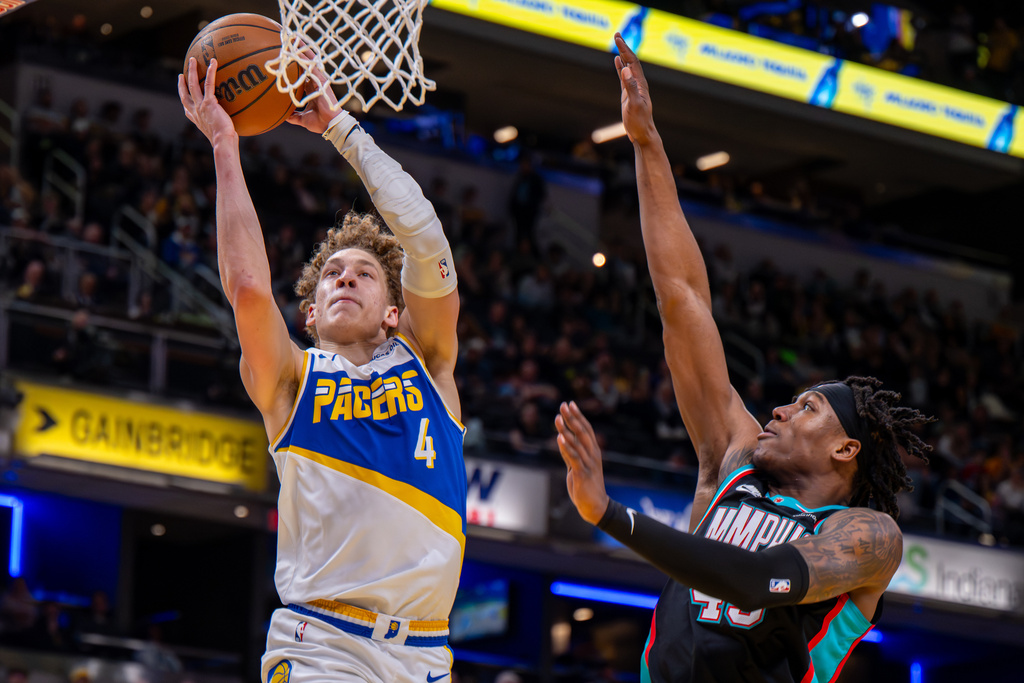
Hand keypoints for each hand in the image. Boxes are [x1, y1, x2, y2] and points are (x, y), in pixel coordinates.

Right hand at [178, 57, 236, 146]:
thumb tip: (233, 131)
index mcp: (196, 120)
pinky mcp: (209, 102)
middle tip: (181, 74)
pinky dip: (210, 72)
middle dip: (182, 83)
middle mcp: (195, 111)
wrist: (223, 141)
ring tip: (192, 60)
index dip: (184, 100)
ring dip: (191, 71)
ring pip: (193, 84)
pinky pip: (208, 84)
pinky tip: (213, 63)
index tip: (183, 94)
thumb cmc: (225, 141)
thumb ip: (222, 128)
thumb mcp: (220, 134)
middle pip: (185, 94)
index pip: (187, 109)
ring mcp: (200, 106)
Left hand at [286, 48, 342, 134]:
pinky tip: (299, 47)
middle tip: (289, 42)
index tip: (286, 59)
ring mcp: (318, 80)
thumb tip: (283, 117)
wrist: (330, 125)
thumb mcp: (302, 119)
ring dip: (301, 50)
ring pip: (308, 61)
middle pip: (304, 64)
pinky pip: (312, 65)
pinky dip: (306, 56)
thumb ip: (293, 116)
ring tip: (293, 38)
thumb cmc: (319, 123)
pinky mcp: (321, 80)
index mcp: (310, 89)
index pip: (301, 74)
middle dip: (298, 53)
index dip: (294, 66)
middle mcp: (314, 82)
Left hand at [555, 401, 609, 524]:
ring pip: (577, 443)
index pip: (587, 429)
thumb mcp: (577, 466)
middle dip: (572, 417)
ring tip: (557, 418)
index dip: (578, 416)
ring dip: (566, 429)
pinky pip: (573, 457)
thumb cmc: (586, 486)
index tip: (570, 403)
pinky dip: (566, 447)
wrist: (595, 507)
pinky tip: (559, 438)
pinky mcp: (582, 473)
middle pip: (583, 432)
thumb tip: (562, 438)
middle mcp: (593, 455)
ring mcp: (588, 463)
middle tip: (564, 404)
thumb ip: (570, 453)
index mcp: (593, 451)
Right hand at [613, 32, 656, 145]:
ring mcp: (633, 87)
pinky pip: (624, 76)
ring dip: (623, 53)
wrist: (642, 133)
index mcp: (640, 83)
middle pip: (631, 60)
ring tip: (618, 42)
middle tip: (617, 34)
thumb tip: (626, 69)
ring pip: (628, 66)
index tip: (618, 38)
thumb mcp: (634, 104)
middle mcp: (638, 82)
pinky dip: (620, 66)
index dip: (625, 49)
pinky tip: (617, 60)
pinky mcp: (628, 93)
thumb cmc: (639, 121)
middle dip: (624, 47)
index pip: (632, 61)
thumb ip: (630, 87)